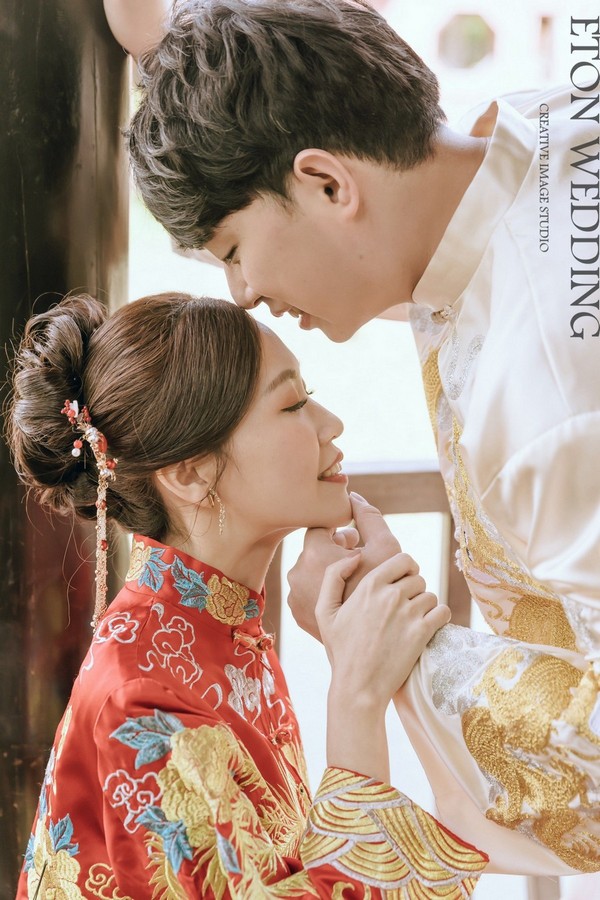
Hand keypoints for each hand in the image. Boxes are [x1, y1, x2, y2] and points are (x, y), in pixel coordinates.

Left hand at [287, 492, 400, 639]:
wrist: (376, 643)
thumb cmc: (386, 591)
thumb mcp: (386, 548)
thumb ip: (369, 516)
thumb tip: (353, 495)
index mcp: (314, 553)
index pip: (321, 526)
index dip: (341, 530)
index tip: (356, 540)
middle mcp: (296, 573)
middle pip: (315, 549)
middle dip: (335, 550)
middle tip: (359, 558)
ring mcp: (294, 596)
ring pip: (311, 571)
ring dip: (329, 570)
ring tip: (354, 579)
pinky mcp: (297, 614)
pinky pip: (308, 591)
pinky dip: (323, 590)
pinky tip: (345, 597)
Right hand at [317, 552, 450, 707]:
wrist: (358, 686)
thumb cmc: (341, 650)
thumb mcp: (324, 611)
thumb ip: (334, 575)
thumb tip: (356, 556)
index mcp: (369, 585)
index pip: (403, 560)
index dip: (406, 569)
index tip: (404, 581)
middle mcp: (390, 595)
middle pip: (418, 579)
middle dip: (414, 591)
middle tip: (404, 608)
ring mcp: (408, 613)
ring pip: (430, 596)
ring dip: (425, 606)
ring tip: (413, 621)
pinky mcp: (422, 632)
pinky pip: (443, 612)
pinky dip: (440, 617)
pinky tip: (428, 626)